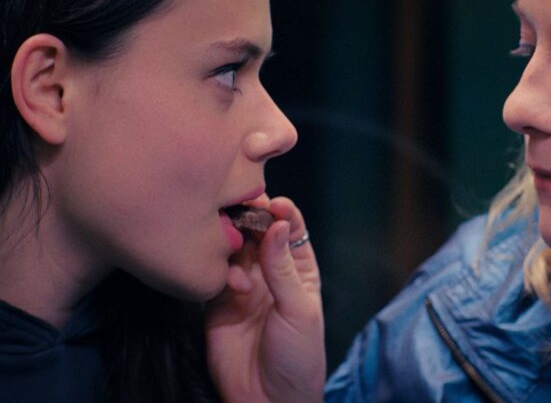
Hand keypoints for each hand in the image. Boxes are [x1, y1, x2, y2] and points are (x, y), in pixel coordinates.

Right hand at [205, 196, 324, 402]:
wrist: (268, 401)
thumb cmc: (298, 357)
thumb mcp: (298, 310)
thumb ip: (283, 268)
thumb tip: (278, 224)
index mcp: (299, 270)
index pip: (291, 229)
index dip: (283, 212)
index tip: (274, 203)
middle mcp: (270, 272)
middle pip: (258, 232)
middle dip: (252, 217)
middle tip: (243, 208)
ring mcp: (243, 285)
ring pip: (234, 247)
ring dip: (234, 241)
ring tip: (238, 249)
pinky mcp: (218, 301)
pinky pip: (215, 272)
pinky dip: (221, 269)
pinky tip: (233, 284)